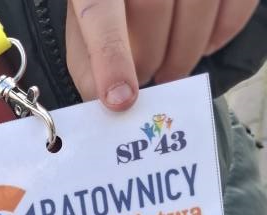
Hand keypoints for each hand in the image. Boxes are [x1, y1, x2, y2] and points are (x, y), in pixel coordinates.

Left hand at [66, 0, 258, 109]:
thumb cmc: (114, 11)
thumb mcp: (87, 30)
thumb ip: (88, 64)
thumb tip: (107, 98)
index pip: (100, 11)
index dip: (111, 58)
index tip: (120, 99)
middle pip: (152, 8)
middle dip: (149, 59)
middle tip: (146, 78)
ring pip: (196, 3)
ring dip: (184, 54)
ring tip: (170, 70)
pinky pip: (234, 4)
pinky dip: (221, 34)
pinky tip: (204, 46)